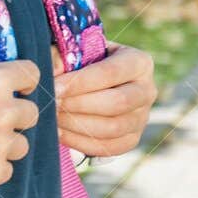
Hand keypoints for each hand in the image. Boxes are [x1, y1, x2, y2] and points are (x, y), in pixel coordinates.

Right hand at [0, 60, 40, 189]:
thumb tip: (4, 81)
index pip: (32, 74)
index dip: (25, 83)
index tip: (19, 89)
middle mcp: (5, 111)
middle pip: (31, 113)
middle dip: (16, 117)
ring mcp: (2, 143)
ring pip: (22, 145)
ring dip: (5, 144)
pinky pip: (7, 169)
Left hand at [49, 41, 155, 158]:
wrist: (94, 80)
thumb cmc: (84, 60)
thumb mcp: (76, 50)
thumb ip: (62, 57)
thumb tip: (51, 75)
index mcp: (139, 62)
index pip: (110, 72)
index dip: (81, 82)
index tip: (54, 88)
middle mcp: (147, 90)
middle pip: (117, 103)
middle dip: (79, 104)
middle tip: (52, 103)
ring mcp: (142, 118)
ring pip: (112, 128)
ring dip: (78, 125)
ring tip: (53, 117)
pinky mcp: (131, 139)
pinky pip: (108, 147)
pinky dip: (81, 142)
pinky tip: (59, 132)